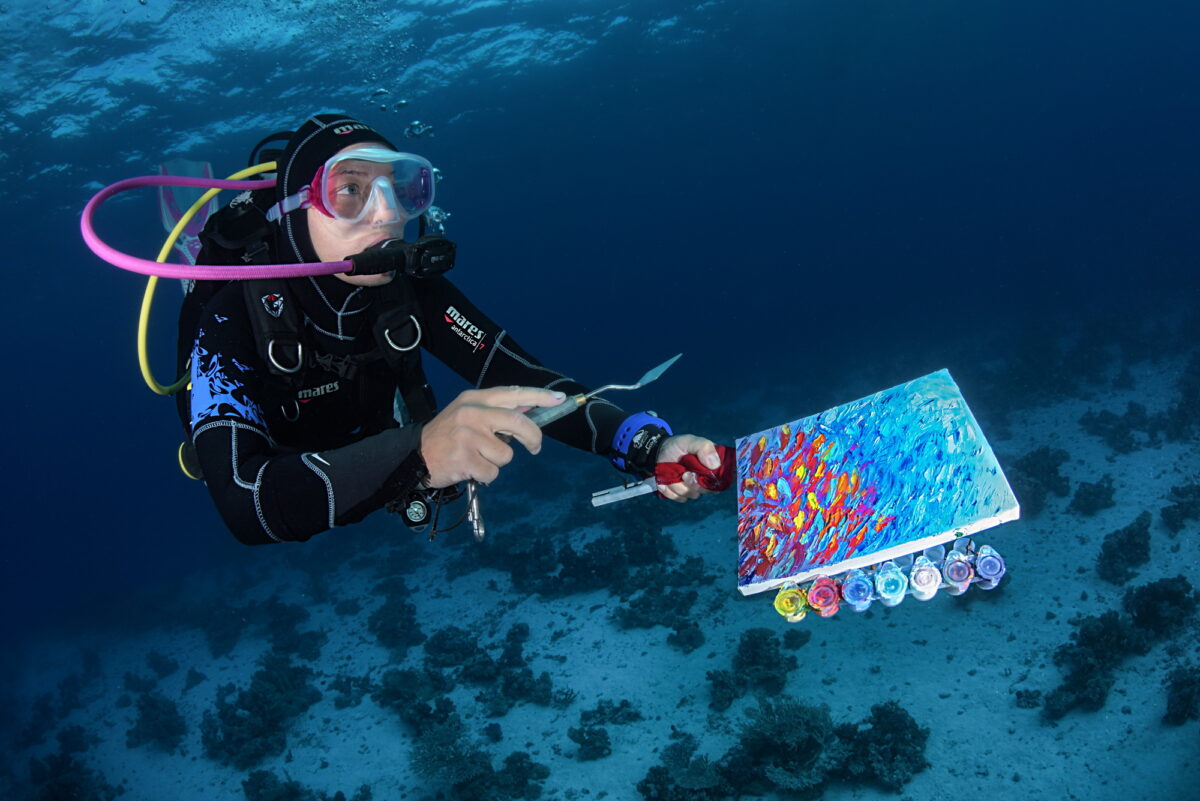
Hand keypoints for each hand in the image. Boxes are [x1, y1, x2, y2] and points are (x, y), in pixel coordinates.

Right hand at [420, 386, 564, 487]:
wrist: (414, 455)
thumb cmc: (447, 436)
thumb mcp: (467, 413)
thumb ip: (495, 412)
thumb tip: (528, 412)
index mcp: (475, 399)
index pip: (513, 394)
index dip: (539, 397)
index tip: (560, 399)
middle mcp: (472, 413)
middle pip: (518, 423)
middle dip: (533, 438)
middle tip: (534, 447)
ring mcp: (468, 436)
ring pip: (506, 454)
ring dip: (497, 462)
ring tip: (478, 458)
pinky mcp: (465, 459)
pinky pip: (493, 472)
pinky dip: (486, 475)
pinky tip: (470, 469)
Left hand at [655, 434, 721, 502]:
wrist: (660, 452)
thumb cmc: (678, 446)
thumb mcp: (690, 441)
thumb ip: (704, 447)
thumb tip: (715, 465)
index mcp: (714, 465)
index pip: (722, 480)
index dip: (710, 480)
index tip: (696, 473)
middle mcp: (707, 478)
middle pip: (707, 490)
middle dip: (692, 482)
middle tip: (684, 473)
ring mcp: (694, 487)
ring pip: (692, 495)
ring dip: (680, 485)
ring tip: (673, 473)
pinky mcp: (682, 493)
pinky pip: (679, 498)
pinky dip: (670, 490)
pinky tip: (667, 481)